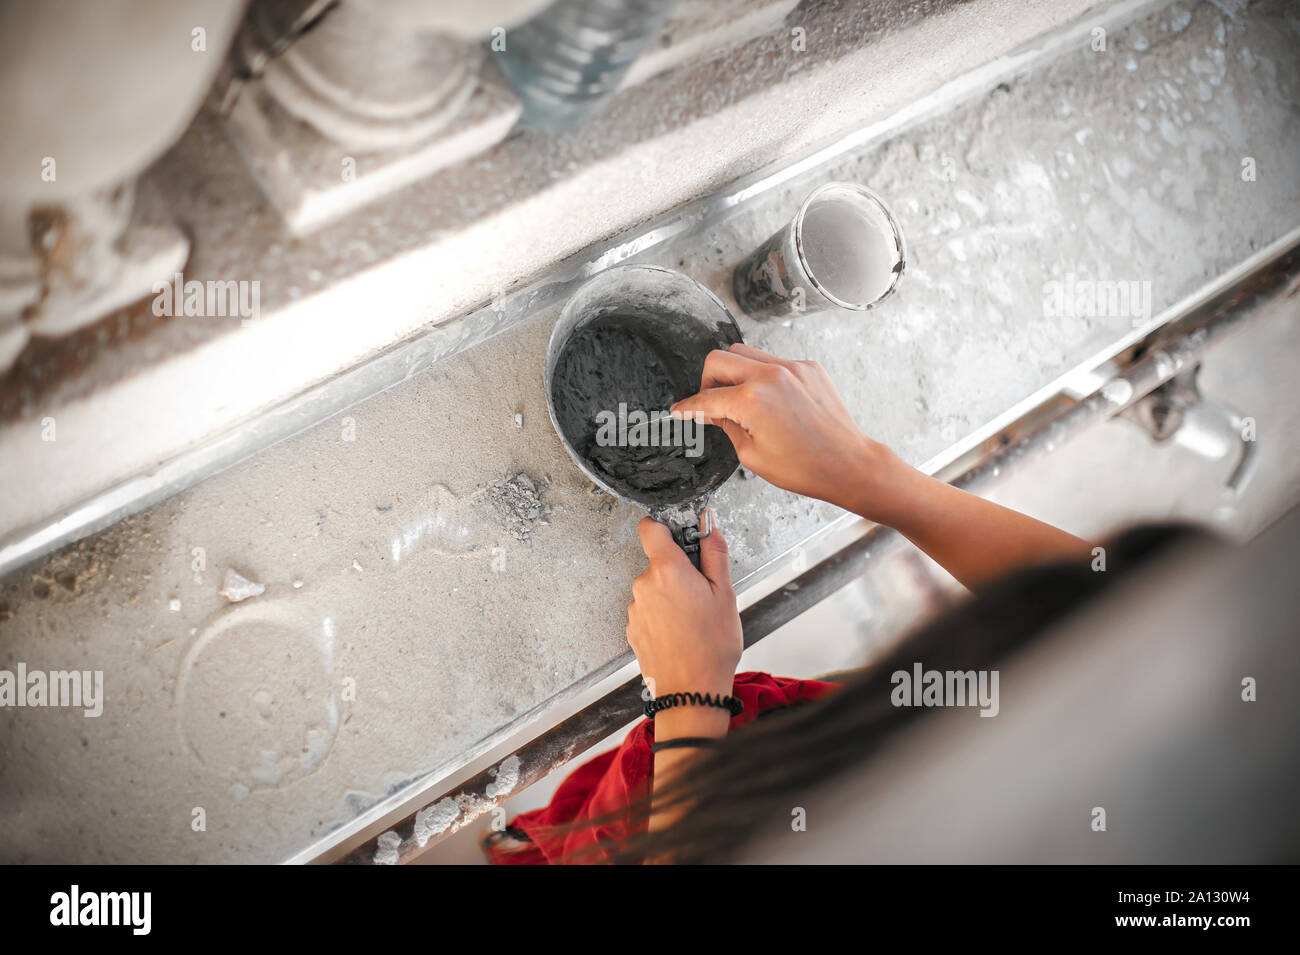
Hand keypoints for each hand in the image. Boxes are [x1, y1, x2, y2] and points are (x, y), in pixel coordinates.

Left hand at [626, 512, 741, 732]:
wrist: (691, 691)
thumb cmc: (711, 645)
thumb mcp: (725, 593)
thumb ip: (714, 553)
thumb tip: (709, 524)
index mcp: (667, 570)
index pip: (650, 528)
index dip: (664, 527)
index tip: (679, 535)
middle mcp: (644, 585)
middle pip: (658, 562)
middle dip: (678, 571)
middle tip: (701, 592)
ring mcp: (635, 608)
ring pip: (654, 588)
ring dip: (670, 596)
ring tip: (692, 619)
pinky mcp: (632, 628)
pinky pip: (648, 610)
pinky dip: (663, 615)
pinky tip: (680, 632)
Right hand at [670, 343, 908, 520]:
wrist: (848, 464)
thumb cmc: (805, 468)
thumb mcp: (752, 454)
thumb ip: (725, 424)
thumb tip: (709, 411)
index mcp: (752, 400)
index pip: (706, 398)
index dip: (688, 407)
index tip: (679, 409)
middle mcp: (770, 375)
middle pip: (719, 359)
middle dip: (707, 382)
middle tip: (711, 403)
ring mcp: (792, 368)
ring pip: (745, 353)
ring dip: (734, 373)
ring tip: (740, 400)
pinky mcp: (808, 368)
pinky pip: (773, 361)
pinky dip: (762, 377)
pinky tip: (770, 402)